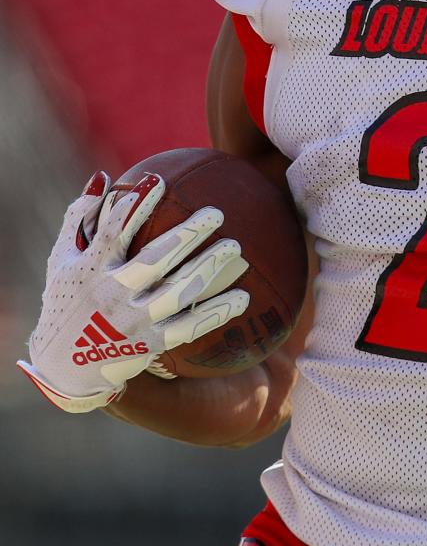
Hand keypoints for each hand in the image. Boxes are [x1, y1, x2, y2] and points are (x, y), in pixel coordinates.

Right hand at [17, 170, 249, 412]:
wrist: (65, 368)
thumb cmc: (66, 301)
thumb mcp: (62, 260)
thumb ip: (80, 218)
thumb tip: (103, 177)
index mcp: (91, 270)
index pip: (113, 232)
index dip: (135, 205)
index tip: (159, 179)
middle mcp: (113, 296)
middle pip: (156, 260)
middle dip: (188, 234)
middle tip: (217, 212)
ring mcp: (134, 322)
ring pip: (179, 292)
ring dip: (209, 267)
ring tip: (235, 245)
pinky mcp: (152, 345)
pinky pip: (191, 326)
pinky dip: (218, 312)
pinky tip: (244, 297)